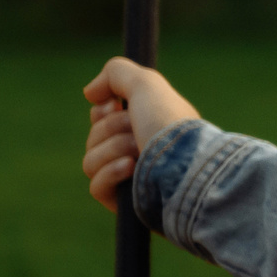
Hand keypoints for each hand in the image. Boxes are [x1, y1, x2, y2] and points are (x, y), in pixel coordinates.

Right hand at [81, 57, 200, 212]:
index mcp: (148, 124)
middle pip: (93, 136)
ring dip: (112, 150)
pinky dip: (110, 174)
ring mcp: (132, 178)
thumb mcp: (147, 85)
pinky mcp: (124, 203)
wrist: (186, 171)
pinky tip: (131, 169)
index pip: (103, 117)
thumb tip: (91, 92)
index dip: (103, 111)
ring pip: (90, 160)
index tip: (114, 106)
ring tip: (139, 153)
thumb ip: (117, 73)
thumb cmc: (171, 127)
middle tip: (135, 130)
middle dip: (111, 129)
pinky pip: (95, 186)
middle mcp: (140, 149)